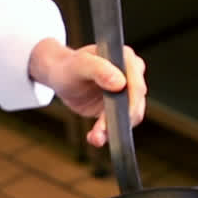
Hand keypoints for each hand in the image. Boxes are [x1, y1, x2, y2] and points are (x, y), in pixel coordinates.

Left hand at [29, 37, 146, 147]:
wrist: (60, 77)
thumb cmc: (70, 67)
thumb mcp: (79, 65)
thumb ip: (98, 69)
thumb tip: (120, 83)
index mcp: (126, 60)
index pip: (136, 84)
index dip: (130, 103)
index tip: (118, 117)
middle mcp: (131, 76)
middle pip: (135, 104)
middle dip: (119, 120)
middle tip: (101, 131)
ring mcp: (126, 93)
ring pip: (128, 118)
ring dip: (112, 131)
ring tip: (95, 137)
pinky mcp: (118, 109)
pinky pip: (118, 125)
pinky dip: (106, 134)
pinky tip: (94, 137)